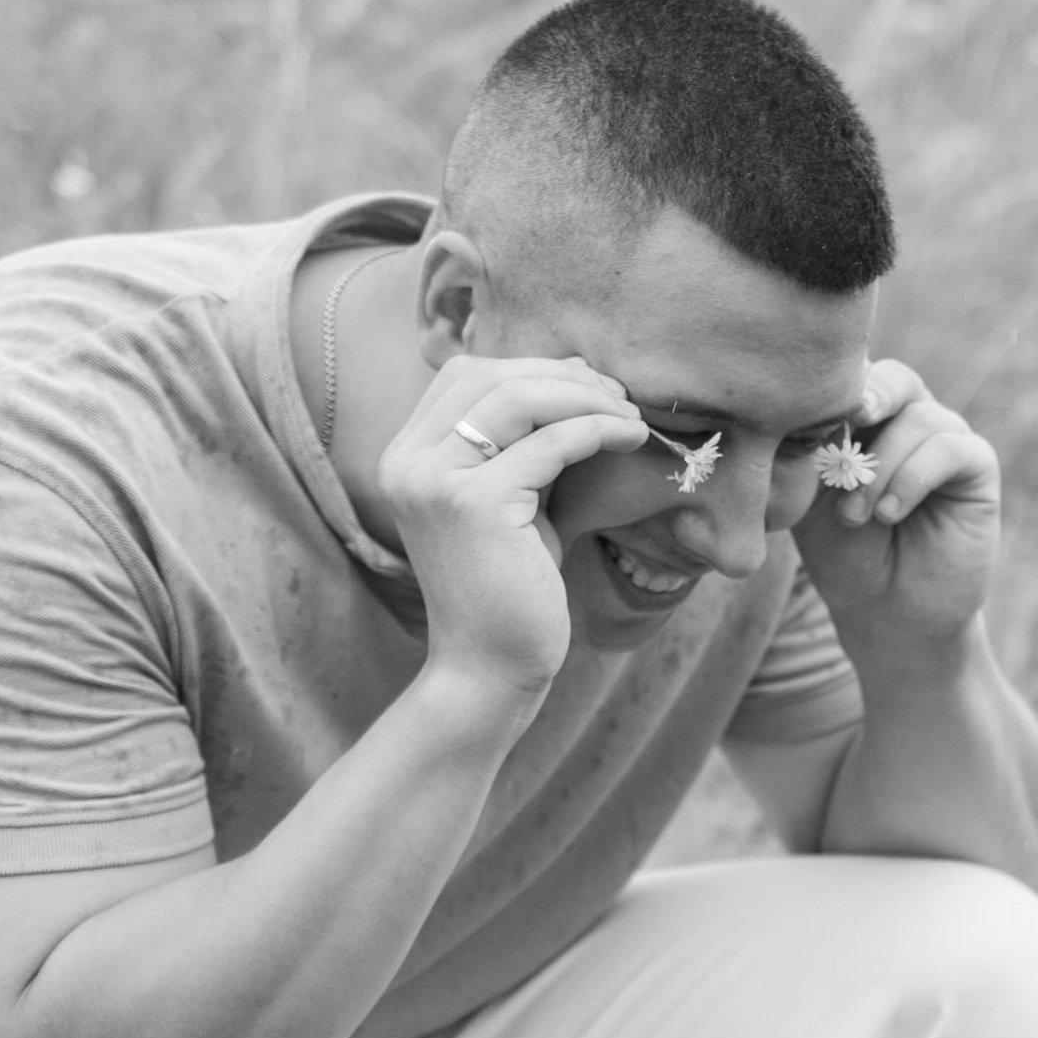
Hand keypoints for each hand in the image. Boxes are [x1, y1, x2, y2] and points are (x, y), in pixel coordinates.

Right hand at [379, 358, 645, 699]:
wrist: (490, 669)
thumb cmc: (511, 590)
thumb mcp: (511, 502)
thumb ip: (521, 445)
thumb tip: (575, 380)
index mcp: (405, 455)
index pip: (465, 373)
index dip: (532, 367)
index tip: (589, 388)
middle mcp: (407, 461)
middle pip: (490, 373)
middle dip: (563, 376)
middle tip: (619, 397)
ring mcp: (434, 481)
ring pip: (519, 398)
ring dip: (585, 398)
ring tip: (630, 417)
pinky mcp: (474, 505)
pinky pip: (549, 444)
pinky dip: (597, 431)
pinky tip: (631, 439)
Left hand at [798, 359, 999, 662]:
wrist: (886, 613)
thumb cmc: (844, 555)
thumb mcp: (810, 500)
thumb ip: (808, 452)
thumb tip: (798, 410)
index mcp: (869, 419)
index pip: (857, 376)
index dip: (835, 386)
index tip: (806, 409)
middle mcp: (910, 421)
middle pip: (895, 379)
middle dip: (869, 397)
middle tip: (848, 423)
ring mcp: (946, 441)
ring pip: (919, 418)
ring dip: (881, 467)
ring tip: (855, 516)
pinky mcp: (978, 469)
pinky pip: (951, 449)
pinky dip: (914, 477)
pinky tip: (890, 513)